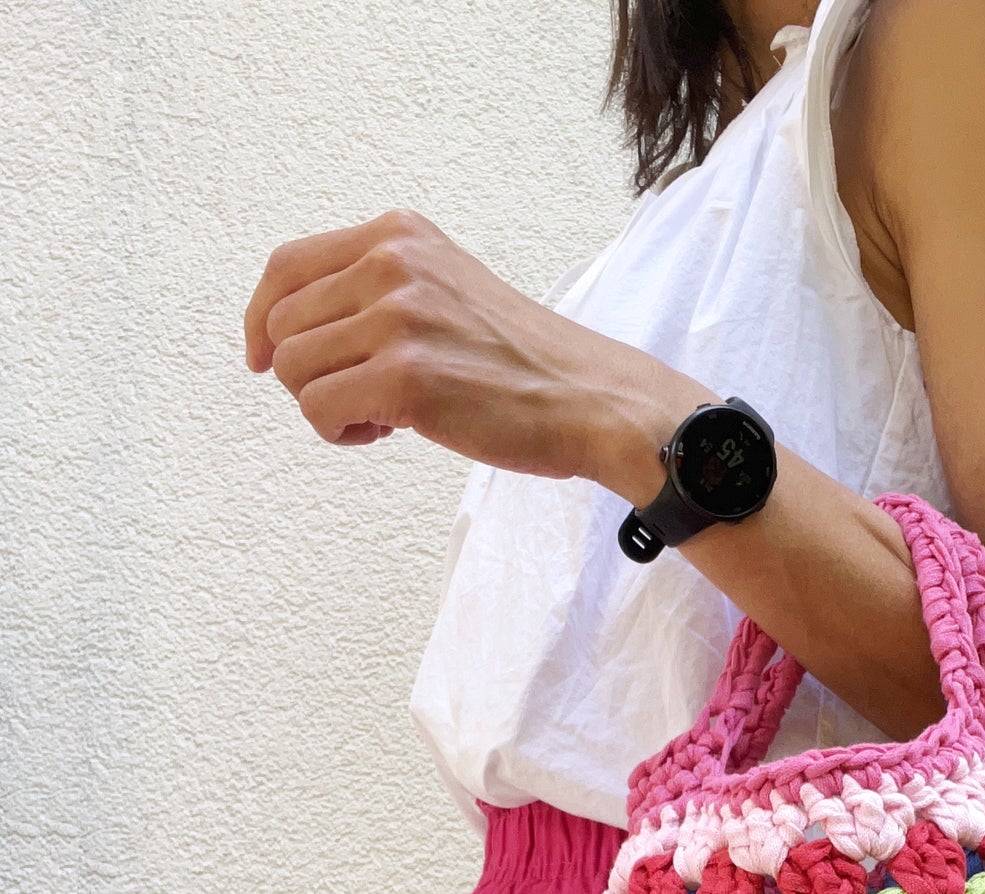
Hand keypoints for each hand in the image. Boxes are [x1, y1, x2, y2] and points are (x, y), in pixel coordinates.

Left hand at [243, 209, 708, 494]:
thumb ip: (380, 287)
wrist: (589, 398)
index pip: (285, 266)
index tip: (262, 357)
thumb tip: (293, 327)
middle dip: (308, 373)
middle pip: (281, 325)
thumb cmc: (522, 363)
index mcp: (398, 235)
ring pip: (293, 370)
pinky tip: (388, 432)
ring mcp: (396, 318)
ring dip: (327, 406)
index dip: (262, 318)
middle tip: (364, 398)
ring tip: (383, 416)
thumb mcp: (446, 288)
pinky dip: (340, 433)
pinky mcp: (403, 377)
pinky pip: (318, 411)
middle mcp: (390, 264)